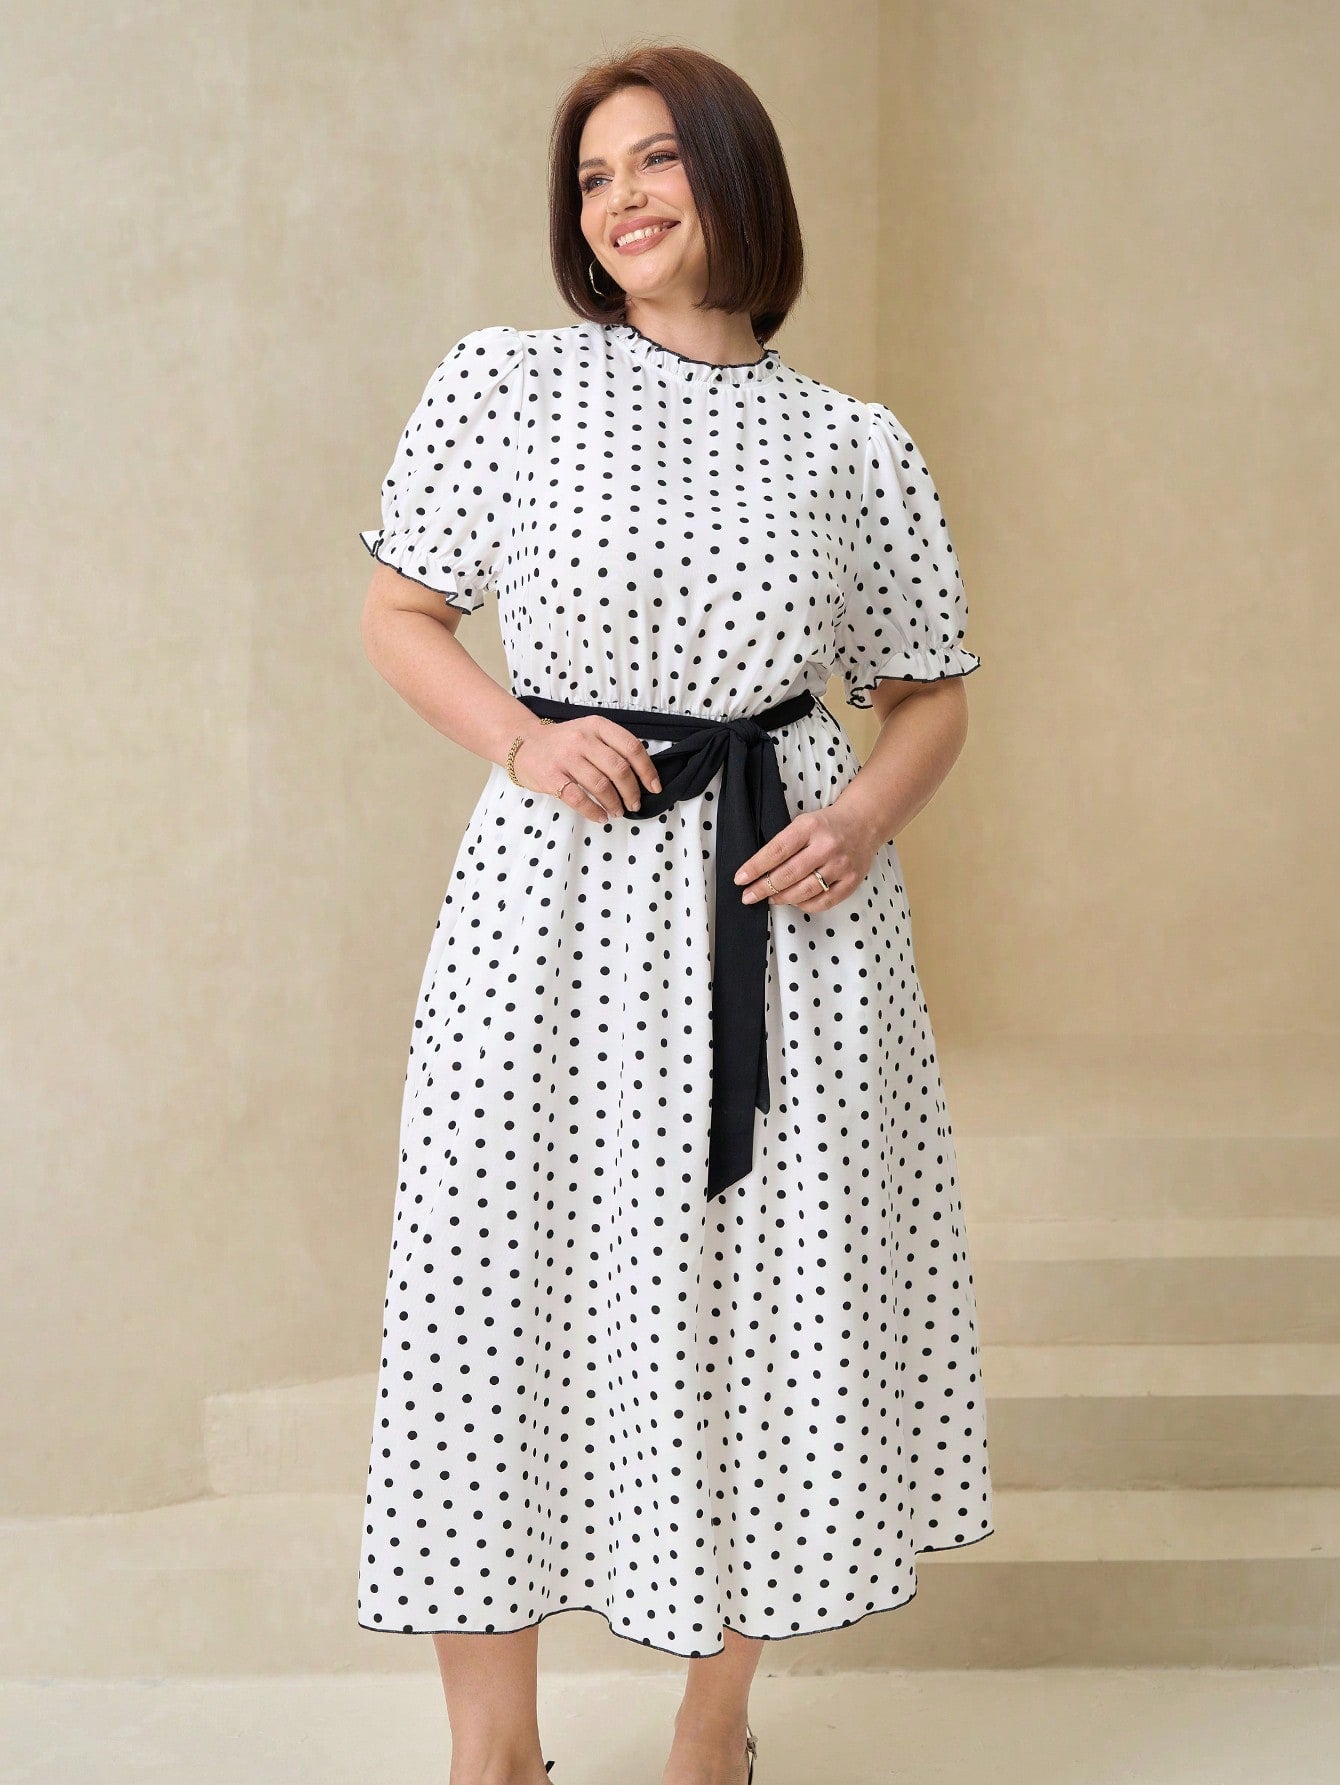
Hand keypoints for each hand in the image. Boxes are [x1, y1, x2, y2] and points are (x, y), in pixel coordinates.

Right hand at [511, 716, 663, 823]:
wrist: (523, 743)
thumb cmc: (562, 742)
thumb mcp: (588, 732)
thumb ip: (611, 746)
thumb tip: (641, 775)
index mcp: (597, 726)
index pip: (631, 747)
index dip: (647, 770)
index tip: (654, 787)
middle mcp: (582, 739)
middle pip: (619, 769)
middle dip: (632, 792)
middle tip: (635, 804)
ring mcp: (566, 758)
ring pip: (601, 785)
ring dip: (615, 803)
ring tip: (618, 812)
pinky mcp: (551, 777)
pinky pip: (578, 798)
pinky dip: (594, 811)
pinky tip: (601, 817)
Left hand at [732, 796, 880, 913]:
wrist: (864, 823)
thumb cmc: (826, 825)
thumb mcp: (803, 823)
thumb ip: (784, 843)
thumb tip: (757, 871)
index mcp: (809, 827)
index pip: (777, 851)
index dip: (756, 867)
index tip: (740, 879)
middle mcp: (826, 846)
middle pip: (789, 874)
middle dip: (764, 888)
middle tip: (748, 896)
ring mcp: (841, 865)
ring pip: (804, 891)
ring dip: (782, 898)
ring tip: (770, 898)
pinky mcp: (851, 881)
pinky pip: (823, 902)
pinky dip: (805, 905)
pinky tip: (794, 901)